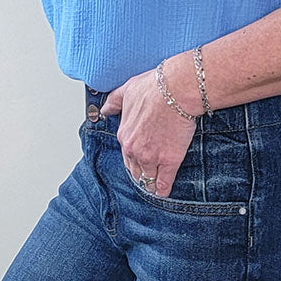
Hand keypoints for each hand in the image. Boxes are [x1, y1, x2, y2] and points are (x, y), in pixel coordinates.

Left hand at [99, 66, 197, 198]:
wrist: (176, 90)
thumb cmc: (154, 87)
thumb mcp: (127, 90)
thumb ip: (115, 101)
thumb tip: (105, 110)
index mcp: (124, 136)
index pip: (126, 155)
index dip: (134, 159)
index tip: (139, 162)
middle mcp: (134, 150)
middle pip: (135, 170)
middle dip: (141, 174)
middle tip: (147, 178)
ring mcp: (151, 158)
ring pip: (148, 179)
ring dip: (151, 184)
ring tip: (155, 188)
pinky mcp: (168, 162)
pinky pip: (163, 183)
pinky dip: (163, 190)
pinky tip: (163, 193)